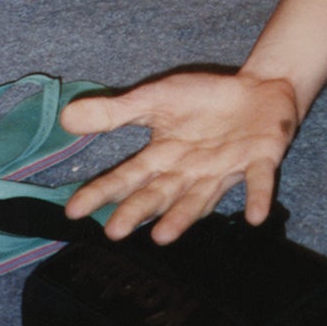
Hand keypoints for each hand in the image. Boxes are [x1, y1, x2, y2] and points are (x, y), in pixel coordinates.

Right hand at [60, 70, 298, 243]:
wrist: (258, 89)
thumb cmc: (203, 100)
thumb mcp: (154, 99)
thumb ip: (115, 113)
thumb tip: (66, 117)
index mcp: (165, 157)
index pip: (127, 177)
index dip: (102, 193)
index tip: (74, 211)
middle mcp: (191, 172)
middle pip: (160, 194)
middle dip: (138, 211)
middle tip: (114, 231)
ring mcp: (226, 169)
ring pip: (201, 197)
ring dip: (184, 216)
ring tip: (163, 236)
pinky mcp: (260, 159)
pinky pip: (258, 181)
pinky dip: (258, 197)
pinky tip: (255, 217)